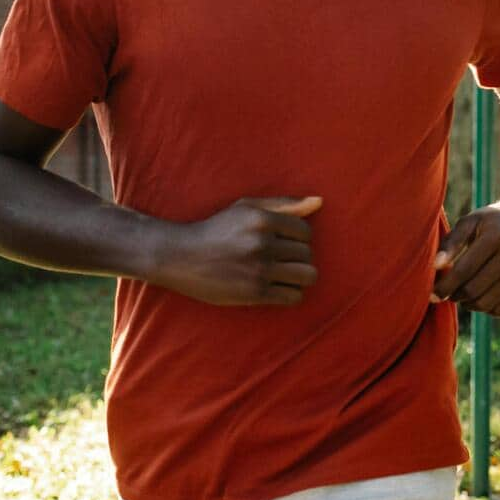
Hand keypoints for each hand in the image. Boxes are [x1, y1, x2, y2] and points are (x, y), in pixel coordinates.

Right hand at [155, 196, 321, 306]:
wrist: (180, 257)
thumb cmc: (217, 230)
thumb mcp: (246, 208)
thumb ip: (284, 204)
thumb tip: (319, 202)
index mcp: (262, 219)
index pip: (306, 232)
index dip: (298, 239)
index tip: (282, 243)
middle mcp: (262, 243)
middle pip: (307, 254)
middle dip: (297, 258)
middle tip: (278, 260)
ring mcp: (259, 269)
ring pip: (307, 276)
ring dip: (299, 277)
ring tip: (283, 275)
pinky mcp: (254, 293)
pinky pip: (293, 297)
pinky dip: (290, 294)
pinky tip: (276, 288)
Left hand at [433, 204, 499, 316]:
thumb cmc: (492, 222)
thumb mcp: (470, 221)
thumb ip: (451, 242)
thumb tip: (436, 267)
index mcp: (497, 235)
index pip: (465, 270)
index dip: (445, 286)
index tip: (432, 295)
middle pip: (475, 289)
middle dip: (455, 296)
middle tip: (448, 293)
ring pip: (486, 304)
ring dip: (468, 304)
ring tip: (463, 294)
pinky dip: (484, 308)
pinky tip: (480, 295)